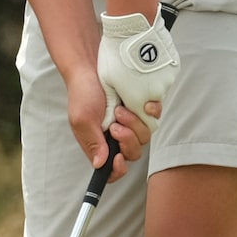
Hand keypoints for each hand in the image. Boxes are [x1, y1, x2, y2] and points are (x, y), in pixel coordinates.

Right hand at [64, 64, 148, 179]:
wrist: (91, 66)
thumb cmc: (82, 93)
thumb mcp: (82, 119)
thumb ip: (92, 143)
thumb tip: (100, 164)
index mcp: (100, 145)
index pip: (112, 170)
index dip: (118, 170)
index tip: (119, 157)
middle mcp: (117, 137)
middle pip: (133, 154)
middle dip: (127, 141)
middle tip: (116, 125)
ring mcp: (131, 123)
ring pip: (144, 137)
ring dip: (134, 124)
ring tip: (121, 109)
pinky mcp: (140, 110)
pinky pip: (154, 118)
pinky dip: (150, 112)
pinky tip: (140, 104)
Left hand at [96, 9, 177, 118]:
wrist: (132, 26)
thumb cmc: (115, 52)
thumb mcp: (107, 80)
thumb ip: (113, 103)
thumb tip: (111, 119)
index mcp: (138, 100)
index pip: (146, 124)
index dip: (136, 121)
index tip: (125, 112)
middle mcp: (157, 93)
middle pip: (153, 110)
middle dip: (142, 105)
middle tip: (129, 92)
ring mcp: (167, 80)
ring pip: (159, 92)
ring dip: (149, 87)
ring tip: (134, 71)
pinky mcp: (173, 67)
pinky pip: (165, 78)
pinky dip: (156, 75)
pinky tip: (144, 64)